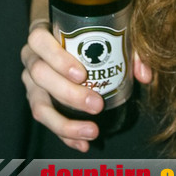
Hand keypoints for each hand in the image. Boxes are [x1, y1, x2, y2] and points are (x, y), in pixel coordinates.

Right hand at [21, 20, 152, 152]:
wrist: (60, 37)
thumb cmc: (82, 33)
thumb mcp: (100, 32)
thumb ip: (124, 47)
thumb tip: (144, 74)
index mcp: (42, 33)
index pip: (39, 40)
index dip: (56, 58)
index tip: (81, 73)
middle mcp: (31, 57)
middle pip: (39, 74)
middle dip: (68, 93)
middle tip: (96, 105)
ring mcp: (31, 82)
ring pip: (38, 104)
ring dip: (65, 122)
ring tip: (92, 131)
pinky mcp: (37, 102)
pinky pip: (46, 122)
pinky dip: (65, 135)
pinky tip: (83, 144)